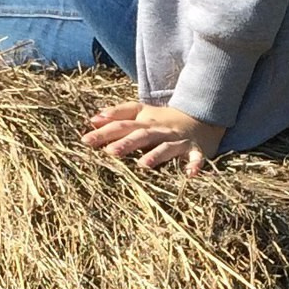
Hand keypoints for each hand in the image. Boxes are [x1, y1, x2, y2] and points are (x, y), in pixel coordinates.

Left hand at [81, 96, 225, 176]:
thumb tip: (93, 120)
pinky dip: (194, 164)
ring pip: (167, 147)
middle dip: (126, 143)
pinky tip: (190, 174)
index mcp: (146, 123)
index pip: (122, 126)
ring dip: (156, 155)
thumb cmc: (164, 120)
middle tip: (109, 152)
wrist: (202, 117)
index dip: (104, 132)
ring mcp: (178, 140)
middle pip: (142, 135)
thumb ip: (118, 115)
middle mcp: (161, 131)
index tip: (85, 141)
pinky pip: (196, 157)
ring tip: (142, 165)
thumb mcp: (142, 114)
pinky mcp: (196, 150)